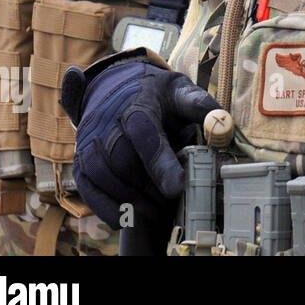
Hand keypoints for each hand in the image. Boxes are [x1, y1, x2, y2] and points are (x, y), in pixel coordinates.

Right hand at [60, 49, 219, 228]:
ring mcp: (91, 141)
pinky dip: (105, 206)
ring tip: (153, 210)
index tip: (177, 188)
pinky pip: (87, 186)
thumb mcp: (181, 91)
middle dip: (146, 186)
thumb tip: (223, 124)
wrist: (117, 87)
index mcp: (138, 103)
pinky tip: (126, 218)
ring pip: (102, 174)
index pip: (146, 134)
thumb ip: (201, 106)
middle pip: (122, 159)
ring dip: (127, 198)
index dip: (160, 163)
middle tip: (168, 203)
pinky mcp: (82, 159)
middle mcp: (108, 122)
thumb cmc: (156, 94)